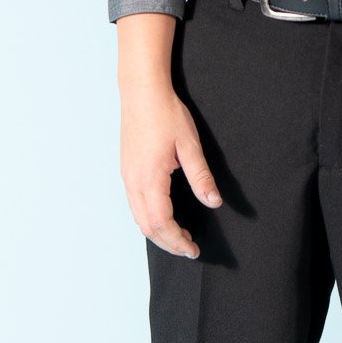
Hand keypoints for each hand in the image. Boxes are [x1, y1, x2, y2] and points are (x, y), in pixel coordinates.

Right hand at [120, 81, 221, 258]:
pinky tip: (162, 217)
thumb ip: (201, 177)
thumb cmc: (165, 115)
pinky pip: (134, 205)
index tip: (193, 250)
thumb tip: (214, 202)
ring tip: (178, 237)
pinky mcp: (127, 170)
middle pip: (148, 227)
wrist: (141, 92)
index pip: (162, 223)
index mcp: (149, 179)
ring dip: (158, 233)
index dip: (178, 241)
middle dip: (168, 243)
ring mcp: (127, 177)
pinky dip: (148, 219)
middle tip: (188, 249)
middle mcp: (133, 182)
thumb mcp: (190, 146)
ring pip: (138, 218)